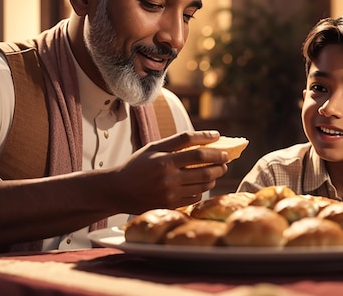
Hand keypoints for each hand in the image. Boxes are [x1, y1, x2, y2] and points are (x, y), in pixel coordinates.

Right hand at [111, 130, 228, 213]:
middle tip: (225, 159)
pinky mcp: (170, 205)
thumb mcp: (153, 147)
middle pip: (205, 170)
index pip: (196, 151)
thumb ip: (177, 141)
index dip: (212, 146)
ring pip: (203, 185)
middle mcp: (168, 178)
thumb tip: (205, 137)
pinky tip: (201, 184)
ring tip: (216, 171)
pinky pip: (194, 197)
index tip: (220, 140)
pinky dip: (202, 190)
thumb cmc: (137, 165)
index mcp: (164, 160)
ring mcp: (170, 194)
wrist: (118, 190)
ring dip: (214, 177)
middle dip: (220, 164)